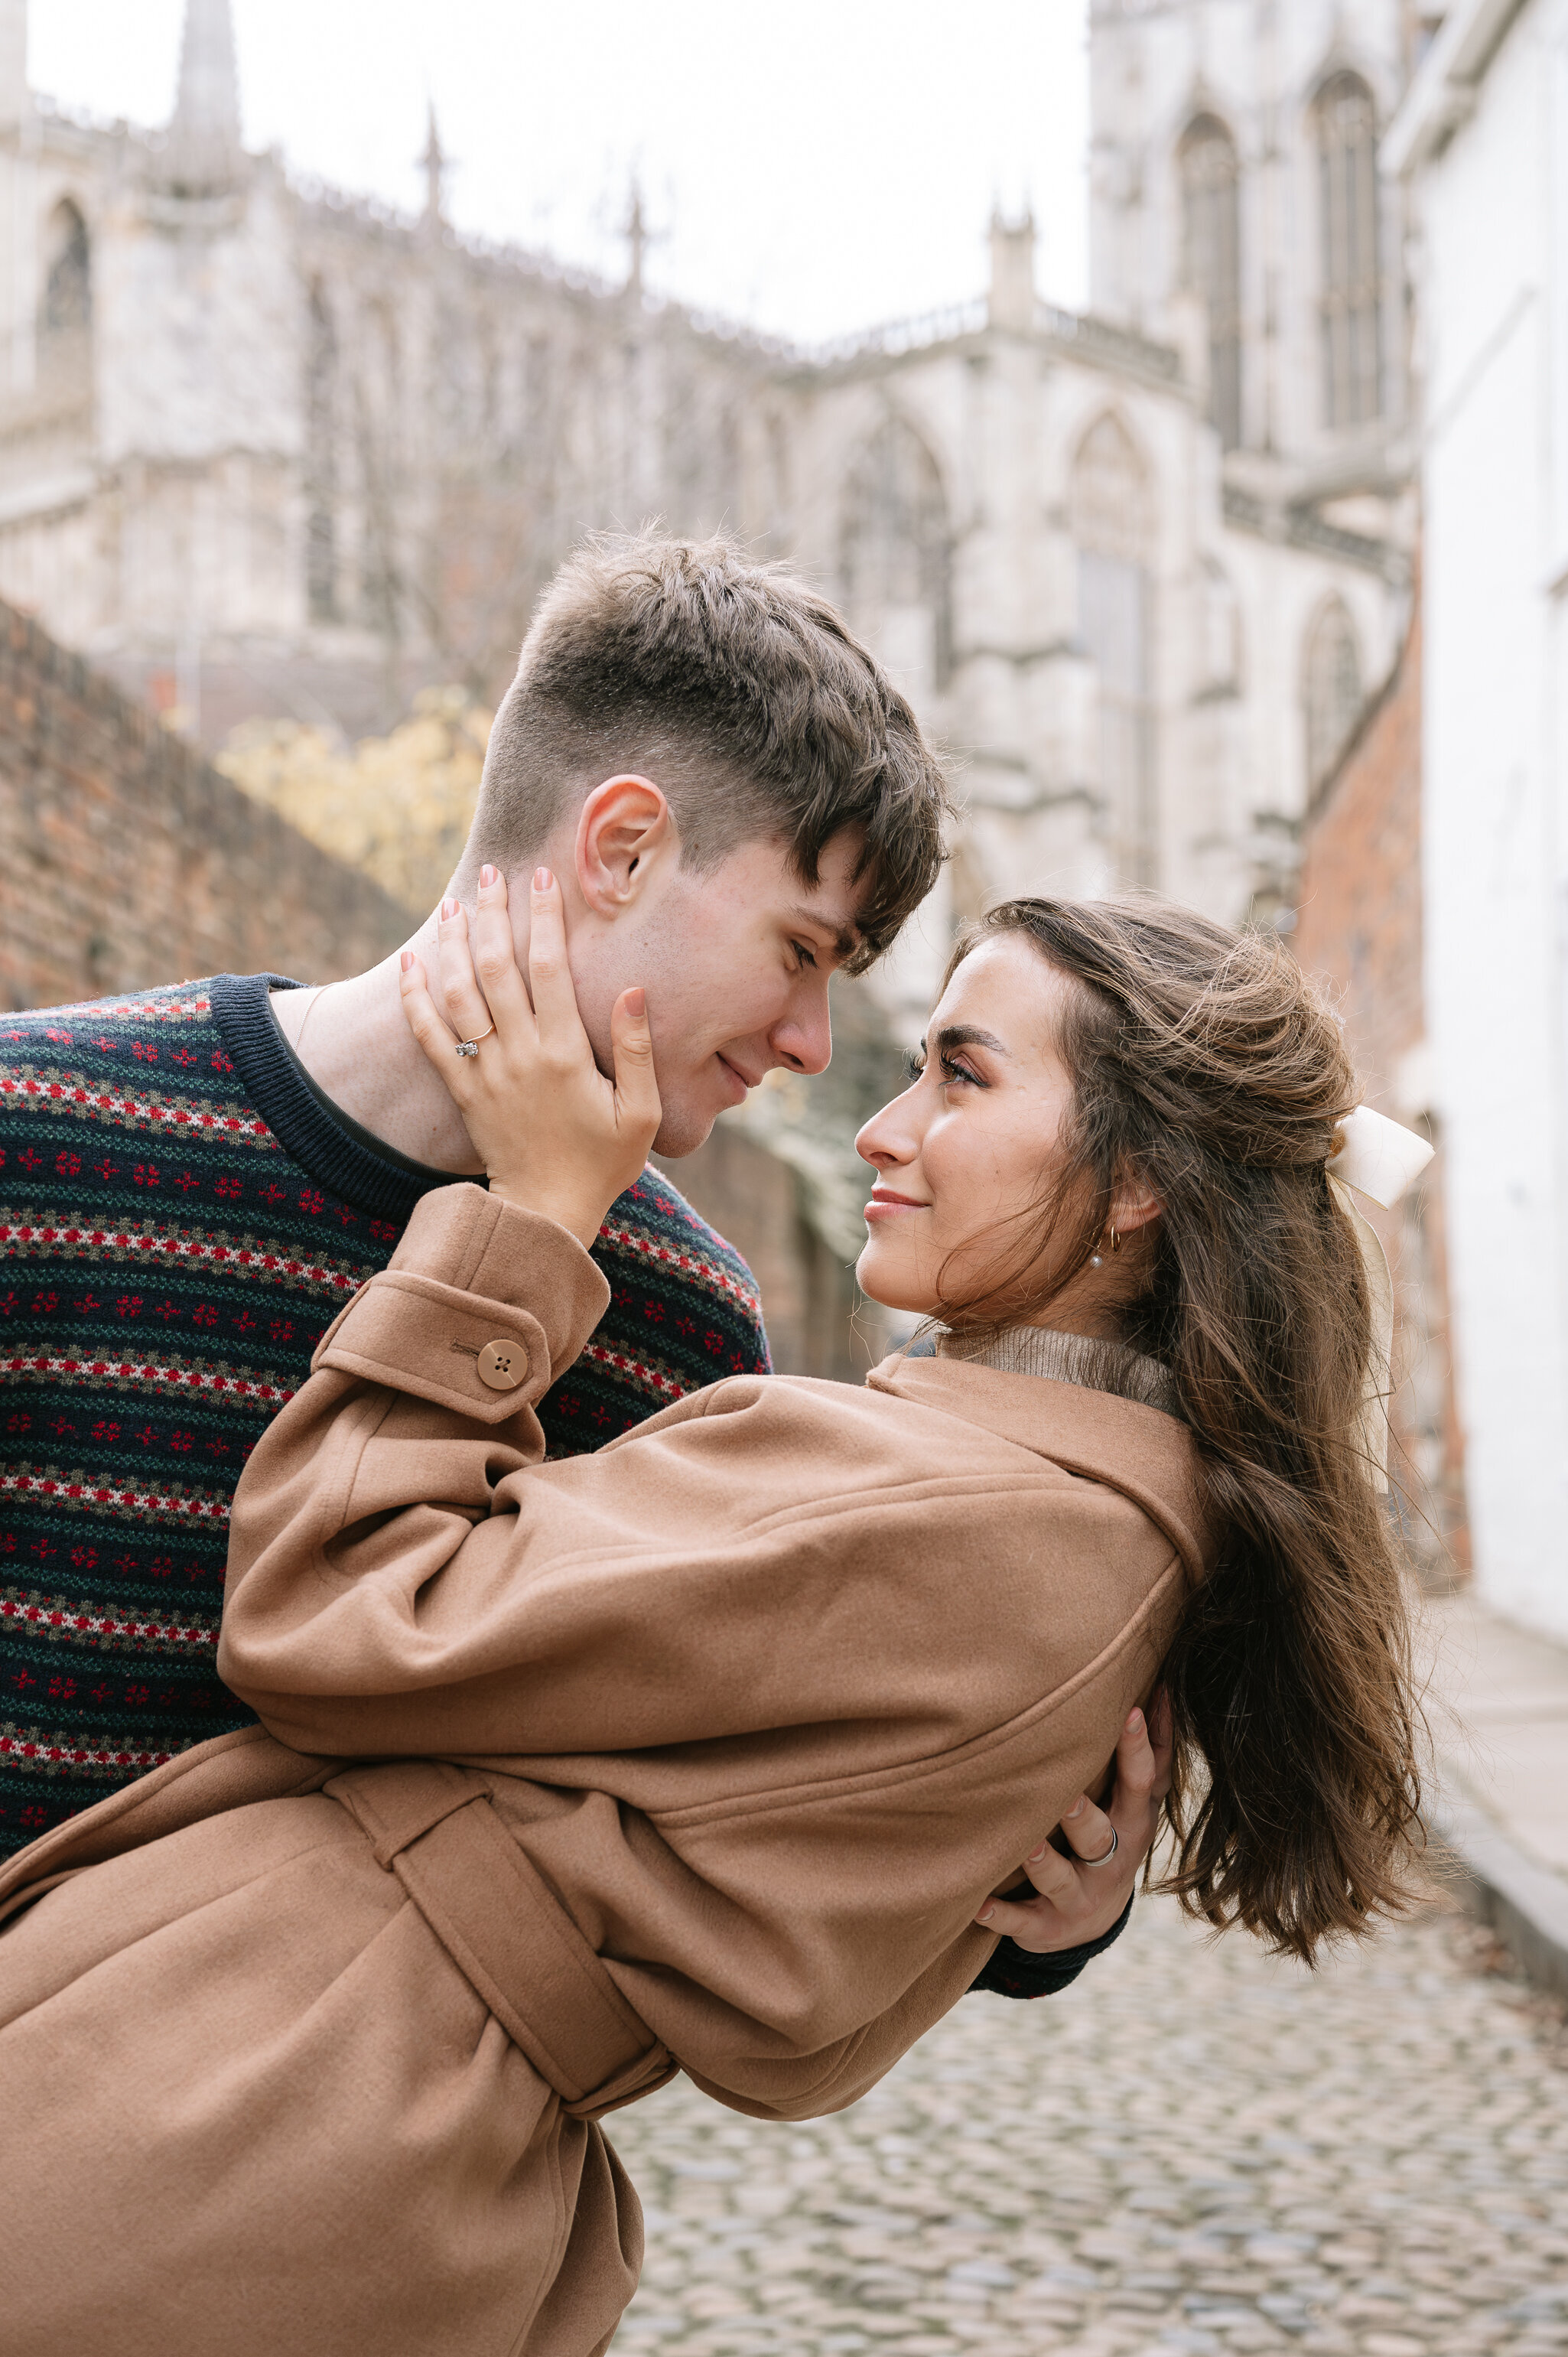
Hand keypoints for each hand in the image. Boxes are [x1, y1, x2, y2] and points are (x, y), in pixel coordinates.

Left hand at [400, 865, 660, 1248]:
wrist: (547, 1213)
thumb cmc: (603, 1163)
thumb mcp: (641, 1113)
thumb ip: (637, 1050)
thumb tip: (633, 989)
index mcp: (566, 1055)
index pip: (549, 969)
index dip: (544, 918)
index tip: (540, 877)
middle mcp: (520, 1056)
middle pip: (497, 969)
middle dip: (493, 915)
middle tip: (490, 874)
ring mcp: (486, 1073)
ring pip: (460, 994)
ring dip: (453, 945)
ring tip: (452, 905)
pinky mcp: (462, 1090)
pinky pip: (429, 1036)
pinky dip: (416, 996)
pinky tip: (410, 961)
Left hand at [974, 1691, 1172, 1952]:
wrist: (1092, 1922)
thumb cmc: (1110, 1835)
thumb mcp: (1134, 1801)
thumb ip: (1149, 1752)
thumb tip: (1165, 1682)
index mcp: (1134, 1822)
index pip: (1142, 1782)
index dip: (1141, 1749)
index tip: (1132, 1711)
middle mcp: (1112, 1861)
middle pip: (1101, 1835)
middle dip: (1085, 1816)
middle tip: (1068, 1794)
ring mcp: (1081, 1897)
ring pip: (1061, 1879)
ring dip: (1044, 1863)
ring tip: (1028, 1845)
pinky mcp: (1049, 1927)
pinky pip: (1023, 1922)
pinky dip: (1002, 1916)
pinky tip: (978, 1905)